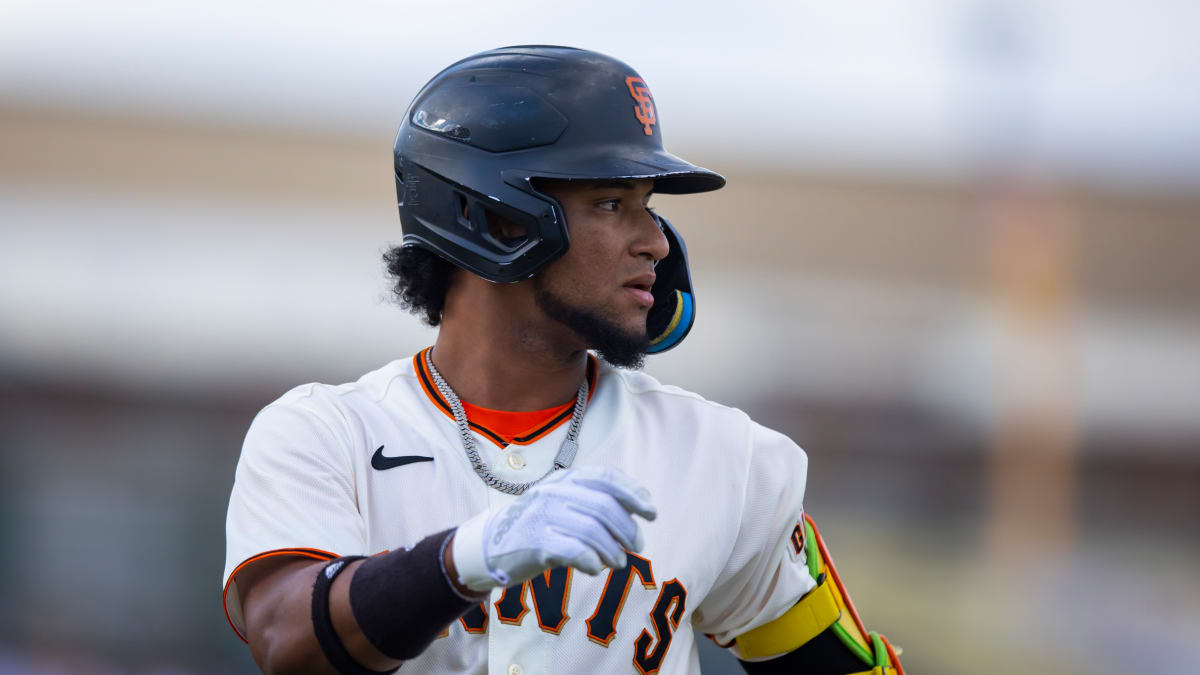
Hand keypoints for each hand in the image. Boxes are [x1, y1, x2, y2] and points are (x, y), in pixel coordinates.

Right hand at [452, 467, 656, 591]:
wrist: (491, 544)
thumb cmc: (539, 525)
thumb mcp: (565, 503)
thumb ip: (597, 500)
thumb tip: (643, 505)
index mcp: (565, 479)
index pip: (606, 477)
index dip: (633, 493)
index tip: (651, 512)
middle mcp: (554, 492)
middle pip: (604, 507)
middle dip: (627, 529)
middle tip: (637, 547)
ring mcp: (542, 516)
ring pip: (592, 530)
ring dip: (612, 550)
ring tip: (618, 561)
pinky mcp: (534, 542)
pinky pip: (574, 551)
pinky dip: (592, 561)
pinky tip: (595, 568)